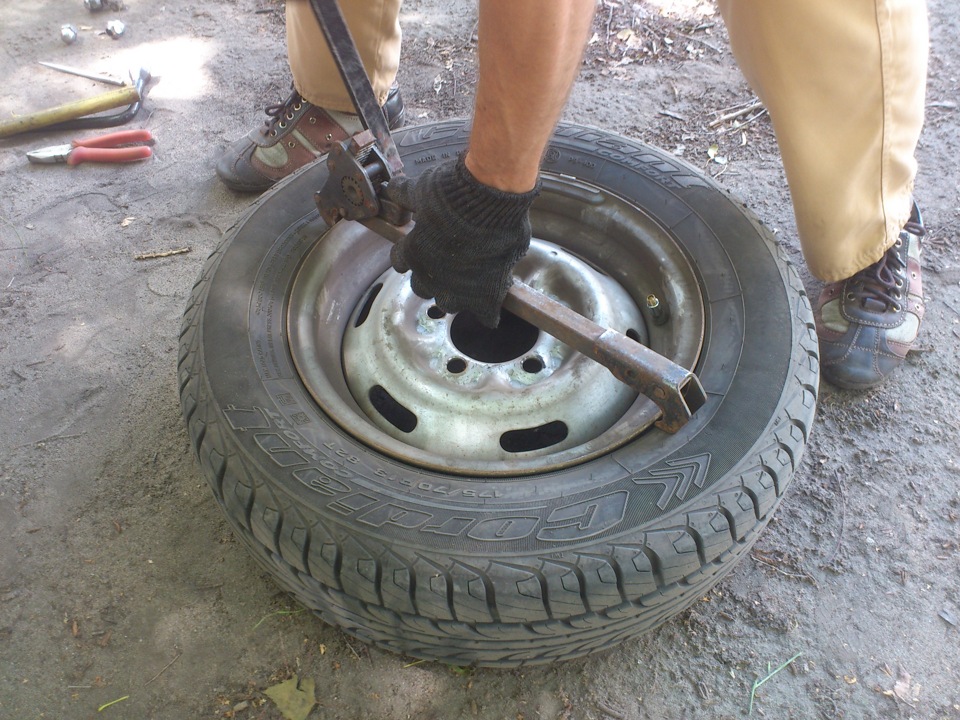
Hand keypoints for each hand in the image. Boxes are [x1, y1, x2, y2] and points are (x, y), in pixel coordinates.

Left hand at [384, 154, 539, 327]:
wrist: (487, 198)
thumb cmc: (452, 192)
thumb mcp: (422, 189)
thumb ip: (407, 195)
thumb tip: (392, 189)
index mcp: (412, 252)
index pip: (400, 262)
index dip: (410, 254)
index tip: (420, 246)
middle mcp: (431, 276)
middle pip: (422, 288)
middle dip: (431, 277)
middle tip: (447, 262)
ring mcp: (458, 289)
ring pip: (448, 304)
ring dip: (455, 294)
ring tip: (469, 281)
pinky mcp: (485, 294)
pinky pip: (485, 315)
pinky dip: (487, 312)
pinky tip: (490, 309)